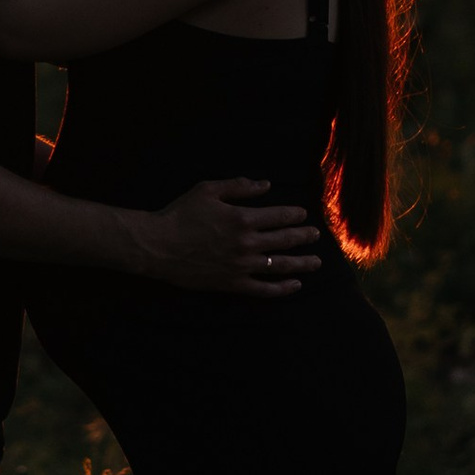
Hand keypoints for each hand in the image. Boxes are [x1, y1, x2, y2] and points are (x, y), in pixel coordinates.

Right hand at [132, 177, 318, 296]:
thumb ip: (239, 187)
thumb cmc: (181, 214)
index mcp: (243, 218)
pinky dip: (281, 288)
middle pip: (285, 240)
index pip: (279, 216)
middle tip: (315, 235)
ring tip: (315, 262)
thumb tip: (265, 185)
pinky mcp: (233, 283)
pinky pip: (263, 288)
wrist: (158, 246)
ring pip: (280, 265)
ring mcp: (242, 266)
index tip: (303, 215)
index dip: (294, 215)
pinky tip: (295, 285)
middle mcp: (247, 243)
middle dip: (303, 237)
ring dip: (301, 263)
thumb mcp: (208, 190)